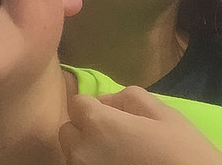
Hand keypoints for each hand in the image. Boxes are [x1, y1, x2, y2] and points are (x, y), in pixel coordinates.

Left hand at [59, 85, 221, 164]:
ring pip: (73, 154)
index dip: (95, 108)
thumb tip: (108, 100)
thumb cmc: (182, 154)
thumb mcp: (164, 115)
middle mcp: (81, 149)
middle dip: (86, 130)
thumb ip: (129, 97)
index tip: (113, 118)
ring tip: (117, 156)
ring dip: (88, 151)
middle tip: (115, 139)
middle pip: (69, 130)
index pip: (77, 103)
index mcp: (97, 123)